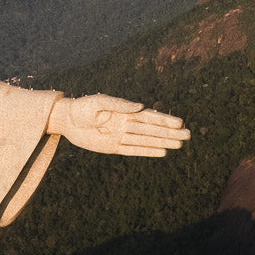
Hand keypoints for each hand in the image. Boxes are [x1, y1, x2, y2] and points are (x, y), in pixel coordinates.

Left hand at [47, 94, 190, 156]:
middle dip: (170, 132)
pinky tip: (162, 152)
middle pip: (152, 130)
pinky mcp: (113, 147)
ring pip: (146, 141)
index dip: (164, 120)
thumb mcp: (98, 102)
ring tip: (181, 144)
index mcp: (124, 111)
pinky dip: (147, 152)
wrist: (66, 120)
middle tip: (188, 135)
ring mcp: (120, 136)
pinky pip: (133, 150)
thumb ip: (118, 104)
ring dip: (163, 142)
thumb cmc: (81, 108)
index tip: (180, 122)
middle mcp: (125, 124)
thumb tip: (140, 107)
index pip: (149, 117)